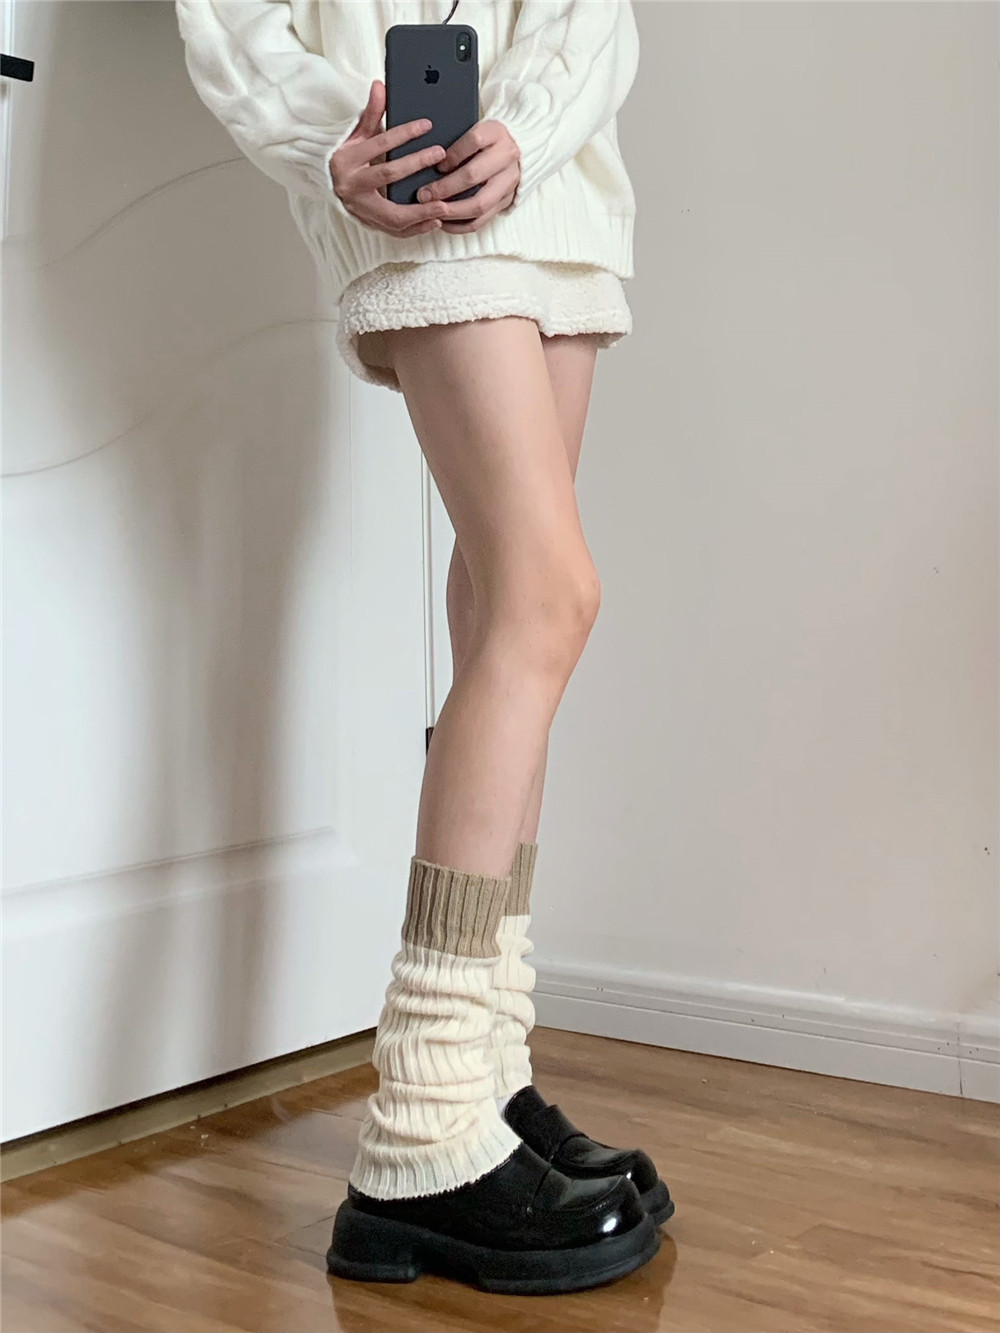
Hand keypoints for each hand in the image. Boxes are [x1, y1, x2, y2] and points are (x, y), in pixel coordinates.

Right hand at [329, 80, 450, 236]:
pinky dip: (416, 228)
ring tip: (444, 202)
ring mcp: (360, 209)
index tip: (427, 125)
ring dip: (420, 210)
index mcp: (346, 160)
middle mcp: (351, 186)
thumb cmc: (350, 157)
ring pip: (393, 214)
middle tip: (441, 155)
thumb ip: (371, 113)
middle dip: (416, 165)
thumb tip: (380, 85)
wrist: (331, 186)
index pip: (380, 143)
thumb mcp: (357, 134)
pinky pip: (396, 231)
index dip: (404, 133)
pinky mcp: (369, 224)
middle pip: (388, 176)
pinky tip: (436, 220)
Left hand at [414, 120, 521, 231]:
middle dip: (445, 188)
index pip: (474, 141)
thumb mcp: (473, 129)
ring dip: (452, 211)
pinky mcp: (506, 202)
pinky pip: (482, 221)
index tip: (437, 166)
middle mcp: (507, 157)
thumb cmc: (484, 140)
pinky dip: (461, 226)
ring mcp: (509, 182)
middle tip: (424, 195)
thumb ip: (455, 141)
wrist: (516, 150)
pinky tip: (444, 223)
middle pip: (473, 175)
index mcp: (496, 133)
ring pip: (479, 204)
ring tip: (433, 212)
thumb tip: (427, 161)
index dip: (453, 154)